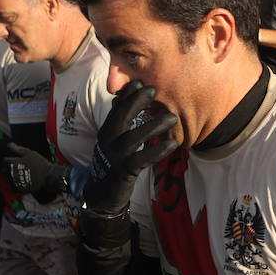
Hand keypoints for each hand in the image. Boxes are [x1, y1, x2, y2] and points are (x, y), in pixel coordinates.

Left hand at [1, 143, 67, 200]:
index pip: (5, 161)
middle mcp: (12, 172)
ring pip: (9, 179)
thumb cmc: (39, 163)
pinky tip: (24, 180)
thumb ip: (17, 149)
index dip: (7, 160)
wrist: (47, 175)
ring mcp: (16, 181)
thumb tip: (9, 145)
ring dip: (12, 176)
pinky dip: (17, 183)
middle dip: (8, 169)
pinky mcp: (20, 188)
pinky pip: (15, 186)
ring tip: (21, 174)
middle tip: (17, 168)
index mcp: (13, 163)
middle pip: (5, 170)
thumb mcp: (29, 153)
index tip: (11, 160)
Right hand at [84, 81, 178, 215]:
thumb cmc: (114, 161)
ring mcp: (115, 156)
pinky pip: (141, 159)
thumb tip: (125, 98)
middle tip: (153, 89)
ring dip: (153, 126)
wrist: (103, 192)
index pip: (116, 108)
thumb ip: (121, 121)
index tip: (140, 82)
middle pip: (121, 117)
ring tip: (172, 118)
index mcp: (107, 130)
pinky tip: (172, 143)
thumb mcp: (114, 139)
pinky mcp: (124, 171)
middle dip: (136, 102)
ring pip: (133, 138)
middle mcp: (108, 140)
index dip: (127, 94)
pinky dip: (157, 151)